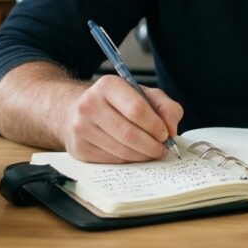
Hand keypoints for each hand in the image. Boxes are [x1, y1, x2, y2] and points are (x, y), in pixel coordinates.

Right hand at [62, 75, 183, 163]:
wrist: (76, 110)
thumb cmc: (116, 102)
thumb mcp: (143, 94)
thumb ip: (165, 107)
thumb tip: (171, 129)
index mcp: (108, 86)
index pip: (136, 109)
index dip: (155, 125)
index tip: (166, 133)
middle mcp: (90, 105)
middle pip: (129, 134)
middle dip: (152, 145)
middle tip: (163, 148)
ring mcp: (81, 128)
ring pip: (121, 151)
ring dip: (143, 156)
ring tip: (152, 152)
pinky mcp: (79, 148)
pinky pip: (112, 161)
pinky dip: (129, 161)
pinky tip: (134, 154)